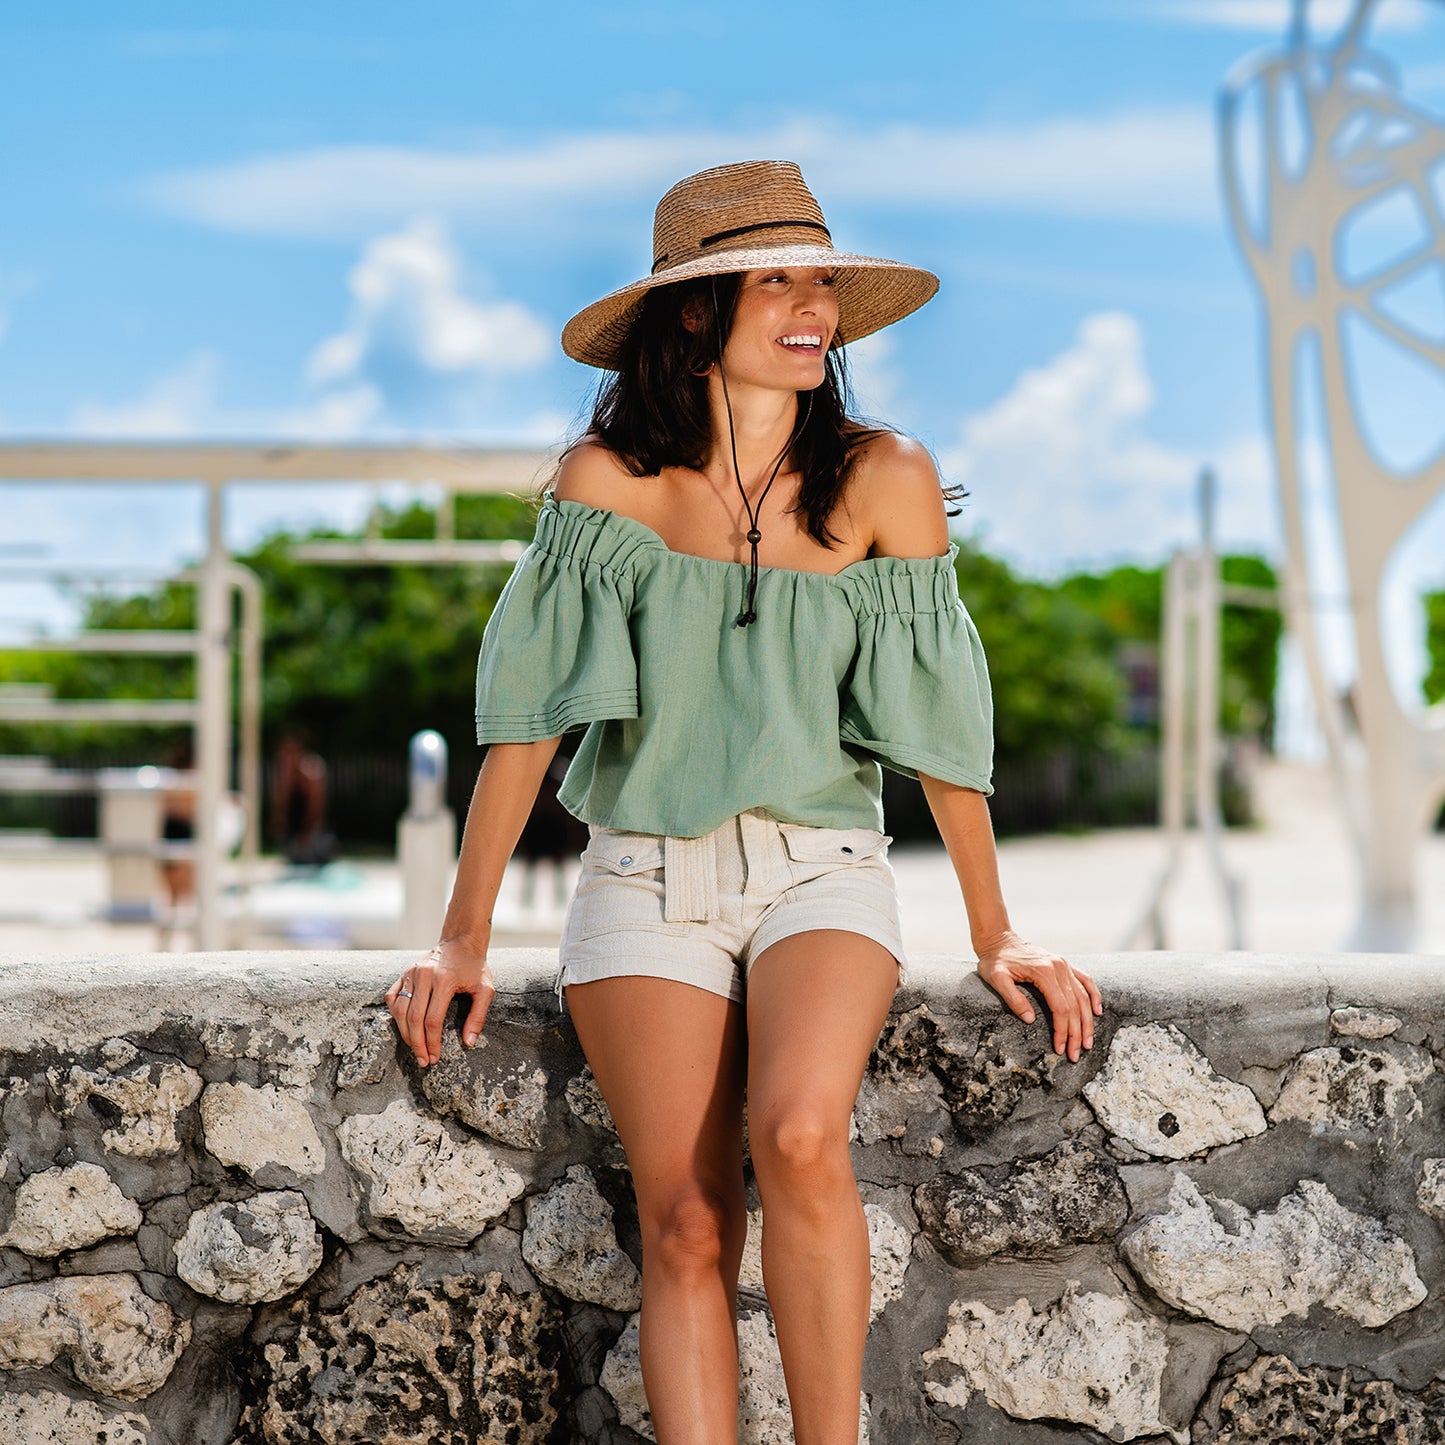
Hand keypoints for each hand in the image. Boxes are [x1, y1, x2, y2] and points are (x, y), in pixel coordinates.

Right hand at [385, 934, 494, 1067]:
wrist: (461, 941)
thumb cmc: (474, 967)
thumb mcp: (485, 989)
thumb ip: (478, 1016)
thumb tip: (469, 1042)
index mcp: (444, 981)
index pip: (432, 1020)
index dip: (432, 1042)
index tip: (434, 1057)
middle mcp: (424, 976)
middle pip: (413, 1019)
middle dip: (417, 1044)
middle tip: (423, 1060)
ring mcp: (411, 974)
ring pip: (399, 1010)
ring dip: (405, 1034)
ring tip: (414, 1049)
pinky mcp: (404, 973)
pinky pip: (392, 997)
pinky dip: (394, 1014)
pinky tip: (403, 1027)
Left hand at [974, 930, 1101, 1062]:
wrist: (998, 938)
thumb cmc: (994, 960)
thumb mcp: (996, 979)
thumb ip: (1013, 999)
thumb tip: (1031, 1020)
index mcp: (1044, 972)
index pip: (1060, 1008)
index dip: (1063, 1031)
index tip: (1060, 1049)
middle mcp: (1059, 967)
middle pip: (1075, 1006)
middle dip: (1076, 1033)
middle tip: (1075, 1055)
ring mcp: (1064, 964)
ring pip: (1083, 996)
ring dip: (1087, 1021)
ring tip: (1087, 1043)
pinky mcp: (1064, 964)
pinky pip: (1085, 980)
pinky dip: (1094, 995)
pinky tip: (1097, 1011)